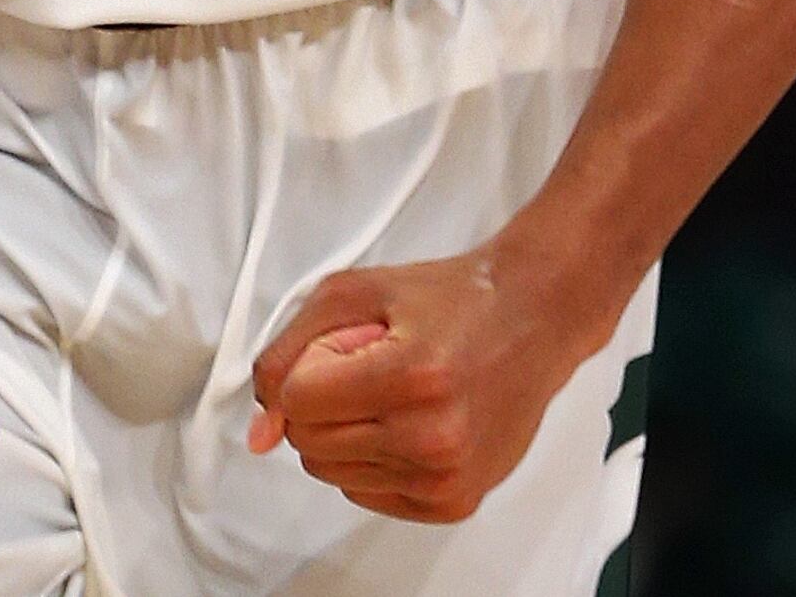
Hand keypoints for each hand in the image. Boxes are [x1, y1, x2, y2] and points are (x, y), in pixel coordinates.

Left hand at [246, 242, 617, 523]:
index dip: (314, 366)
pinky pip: (366, 493)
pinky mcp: (454, 502)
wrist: (535, 317)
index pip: (298, 403)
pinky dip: (375, 458)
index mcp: (412, 377)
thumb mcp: (353, 293)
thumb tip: (260, 431)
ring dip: (350, 431)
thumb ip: (287, 354)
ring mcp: (446, 477)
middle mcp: (434, 437)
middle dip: (325, 401)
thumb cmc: (452, 299)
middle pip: (308, 444)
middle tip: (378, 364)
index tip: (353, 345)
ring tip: (401, 391)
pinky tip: (413, 421)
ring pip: (332, 473)